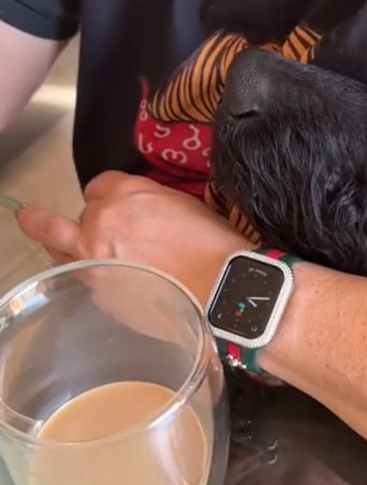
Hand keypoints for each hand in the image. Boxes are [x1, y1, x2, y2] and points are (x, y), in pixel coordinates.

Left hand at [17, 171, 249, 303]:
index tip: (112, 204)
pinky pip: (87, 282)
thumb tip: (137, 214)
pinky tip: (111, 282)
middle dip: (38, 220)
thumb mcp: (181, 204)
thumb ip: (148, 203)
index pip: (96, 187)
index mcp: (122, 196)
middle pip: (51, 223)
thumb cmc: (212, 244)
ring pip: (61, 255)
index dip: (105, 196)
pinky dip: (94, 279)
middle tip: (27, 217)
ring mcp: (95, 265)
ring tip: (57, 249)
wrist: (221, 289)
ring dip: (62, 251)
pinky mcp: (102, 297)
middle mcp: (98, 227)